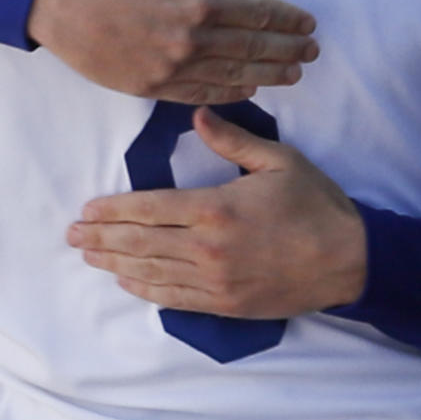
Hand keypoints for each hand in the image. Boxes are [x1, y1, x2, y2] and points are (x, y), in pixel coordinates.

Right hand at [27, 0, 317, 104]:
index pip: (258, 13)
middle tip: (312, 52)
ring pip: (233, 75)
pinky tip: (249, 89)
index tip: (308, 23)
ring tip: (293, 75)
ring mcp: (172, 68)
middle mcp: (191, 40)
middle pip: (253, 48)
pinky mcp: (153, 87)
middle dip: (288, 50)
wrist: (56, 1)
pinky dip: (231, 92)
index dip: (288, 19)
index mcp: (198, 1)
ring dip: (268, 75)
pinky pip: (202, 93)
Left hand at [67, 106, 366, 316]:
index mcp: (215, 207)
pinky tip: (125, 281)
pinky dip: (145, 289)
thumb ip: (233, 140)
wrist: (349, 260)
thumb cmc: (316, 205)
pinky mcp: (225, 304)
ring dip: (114, 263)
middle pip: (140, 242)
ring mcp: (214, 280)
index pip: (149, 209)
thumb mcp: (279, 161)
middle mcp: (207, 247)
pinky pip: (174, 298)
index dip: (113, 211)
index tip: (87, 210)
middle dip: (102, 238)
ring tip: (87, 256)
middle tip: (72, 235)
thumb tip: (197, 116)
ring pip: (151, 271)